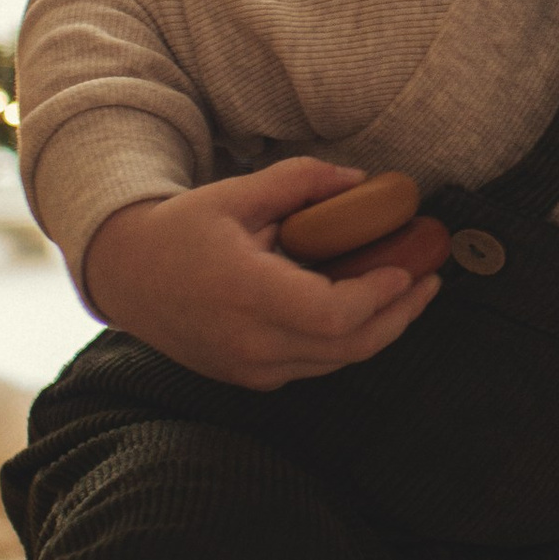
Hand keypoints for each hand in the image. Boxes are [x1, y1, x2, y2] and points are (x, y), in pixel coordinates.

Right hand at [86, 158, 441, 390]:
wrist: (127, 276)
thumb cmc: (183, 229)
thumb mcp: (238, 193)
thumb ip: (302, 182)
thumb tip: (363, 181)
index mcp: (245, 293)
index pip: (334, 314)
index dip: (380, 296)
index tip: (407, 267)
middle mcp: (249, 342)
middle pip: (348, 346)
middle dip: (400, 315)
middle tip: (431, 282)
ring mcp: (249, 368)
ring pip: (336, 361)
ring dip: (379, 330)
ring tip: (408, 292)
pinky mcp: (250, 378)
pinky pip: (314, 365)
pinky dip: (346, 340)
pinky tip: (365, 309)